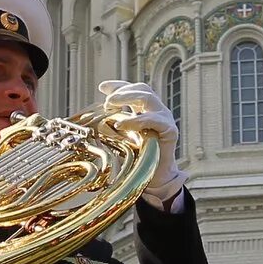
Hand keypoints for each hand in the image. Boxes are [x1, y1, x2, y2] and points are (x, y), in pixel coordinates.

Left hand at [101, 80, 185, 205]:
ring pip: (148, 98)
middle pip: (142, 89)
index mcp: (146, 110)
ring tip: (111, 106)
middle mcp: (157, 111)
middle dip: (122, 91)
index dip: (119, 86)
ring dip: (127, 98)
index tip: (102, 87)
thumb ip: (113, 125)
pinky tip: (121, 125)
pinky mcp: (170, 131)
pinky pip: (154, 120)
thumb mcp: (122, 137)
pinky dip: (136, 120)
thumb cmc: (138, 158)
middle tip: (107, 101)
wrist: (156, 178)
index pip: (134, 90)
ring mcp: (164, 119)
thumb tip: (92, 117)